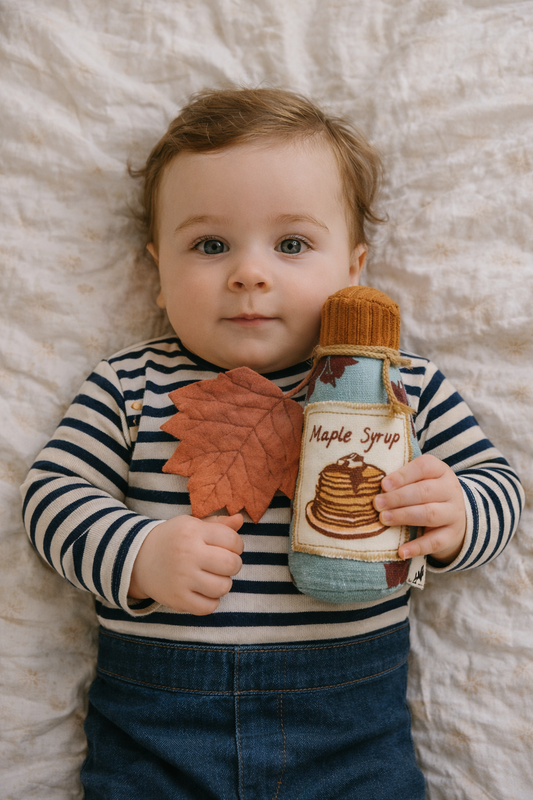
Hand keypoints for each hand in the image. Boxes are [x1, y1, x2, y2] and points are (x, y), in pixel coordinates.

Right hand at [128, 513, 243, 614]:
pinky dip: (212, 601)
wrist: (138, 558)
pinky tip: (204, 591)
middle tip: (223, 564)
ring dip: (223, 583)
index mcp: (192, 531)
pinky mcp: (177, 599)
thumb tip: (241, 519)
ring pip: (223, 587)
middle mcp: (187, 554)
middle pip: (232, 564)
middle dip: (233, 564)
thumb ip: (218, 523)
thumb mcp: (192, 524)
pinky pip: (209, 607)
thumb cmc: (173, 539)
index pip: (232, 540)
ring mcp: (182, 578)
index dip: (237, 545)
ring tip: (213, 577)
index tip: (229, 548)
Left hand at [373, 454, 465, 564]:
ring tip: (384, 519)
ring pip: (430, 514)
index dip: (403, 475)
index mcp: (440, 471)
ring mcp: (454, 514)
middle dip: (398, 497)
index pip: (424, 467)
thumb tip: (371, 485)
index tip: (383, 484)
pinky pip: (435, 542)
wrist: (454, 518)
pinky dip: (417, 547)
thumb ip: (401, 481)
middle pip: (424, 491)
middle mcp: (451, 490)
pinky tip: (401, 551)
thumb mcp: (419, 481)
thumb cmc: (426, 494)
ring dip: (404, 516)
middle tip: (377, 503)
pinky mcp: (452, 536)